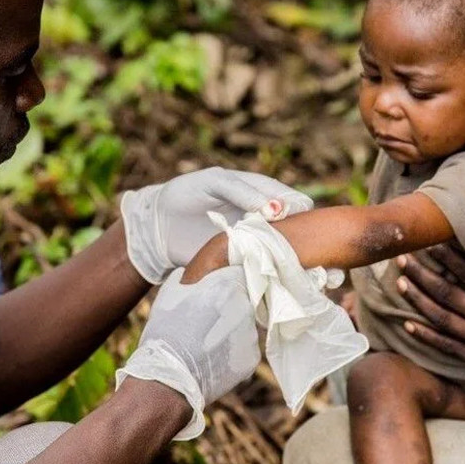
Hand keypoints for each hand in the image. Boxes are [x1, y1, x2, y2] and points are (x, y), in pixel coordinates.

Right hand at [115, 266, 259, 439]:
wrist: (168, 378)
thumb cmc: (165, 333)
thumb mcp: (169, 295)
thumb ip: (186, 278)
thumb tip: (188, 272)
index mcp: (227, 286)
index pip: (236, 278)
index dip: (224, 288)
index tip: (213, 298)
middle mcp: (245, 308)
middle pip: (242, 304)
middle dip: (228, 312)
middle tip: (206, 325)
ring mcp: (251, 335)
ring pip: (244, 329)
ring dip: (231, 334)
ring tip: (206, 346)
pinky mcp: (251, 359)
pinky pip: (244, 352)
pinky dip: (232, 355)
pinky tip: (213, 360)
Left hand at [121, 167, 312, 283]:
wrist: (159, 227)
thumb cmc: (186, 195)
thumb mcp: (214, 184)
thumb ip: (243, 192)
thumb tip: (278, 210)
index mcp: (262, 194)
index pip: (294, 201)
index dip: (300, 210)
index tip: (296, 221)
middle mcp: (265, 220)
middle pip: (297, 229)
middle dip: (305, 239)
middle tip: (303, 248)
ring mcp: (257, 245)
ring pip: (287, 252)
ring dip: (296, 259)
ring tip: (304, 267)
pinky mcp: (245, 266)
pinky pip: (267, 271)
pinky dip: (276, 275)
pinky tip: (282, 280)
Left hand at [396, 223, 464, 407]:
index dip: (447, 258)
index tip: (429, 242)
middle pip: (447, 294)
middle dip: (422, 275)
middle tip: (401, 259)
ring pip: (441, 319)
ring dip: (418, 300)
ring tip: (400, 283)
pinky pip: (446, 346)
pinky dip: (425, 335)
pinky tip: (408, 325)